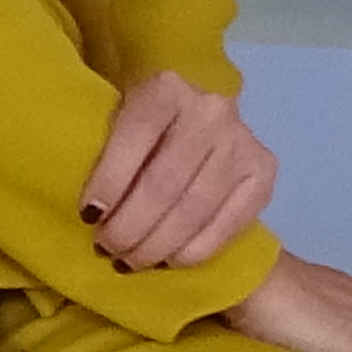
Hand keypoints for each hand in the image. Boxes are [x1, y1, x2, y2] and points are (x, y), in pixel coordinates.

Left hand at [84, 70, 277, 266]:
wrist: (198, 116)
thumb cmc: (143, 126)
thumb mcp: (117, 119)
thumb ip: (100, 150)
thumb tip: (88, 212)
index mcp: (167, 88)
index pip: (135, 137)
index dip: (109, 183)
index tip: (88, 217)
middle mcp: (211, 110)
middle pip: (164, 184)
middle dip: (129, 227)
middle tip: (107, 250)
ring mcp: (243, 142)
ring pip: (194, 210)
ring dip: (156, 246)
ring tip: (130, 262)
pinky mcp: (263, 173)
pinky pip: (226, 226)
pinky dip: (192, 252)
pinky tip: (167, 261)